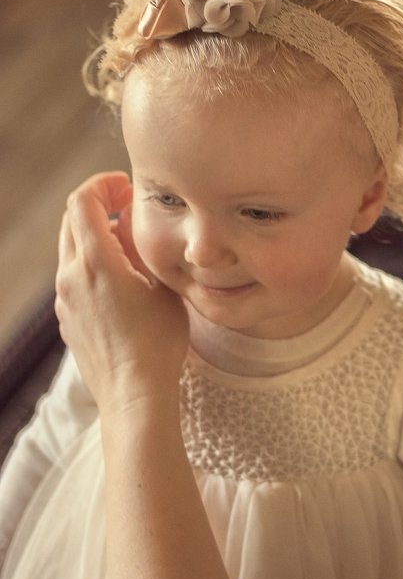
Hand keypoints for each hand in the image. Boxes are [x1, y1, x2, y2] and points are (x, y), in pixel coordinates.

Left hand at [55, 172, 188, 418]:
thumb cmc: (157, 343)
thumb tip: (130, 224)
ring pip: (70, 249)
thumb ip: (142, 248)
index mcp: (95, 262)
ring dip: (94, 235)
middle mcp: (70, 277)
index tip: (128, 188)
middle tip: (129, 207)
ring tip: (129, 243)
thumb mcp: (161, 286)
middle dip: (98, 205)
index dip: (104, 185)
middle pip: (71, 220)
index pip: (82, 201)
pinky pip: (73, 277)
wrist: (134, 394)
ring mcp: (64, 300)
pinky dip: (91, 262)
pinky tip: (121, 278)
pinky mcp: (68, 318)